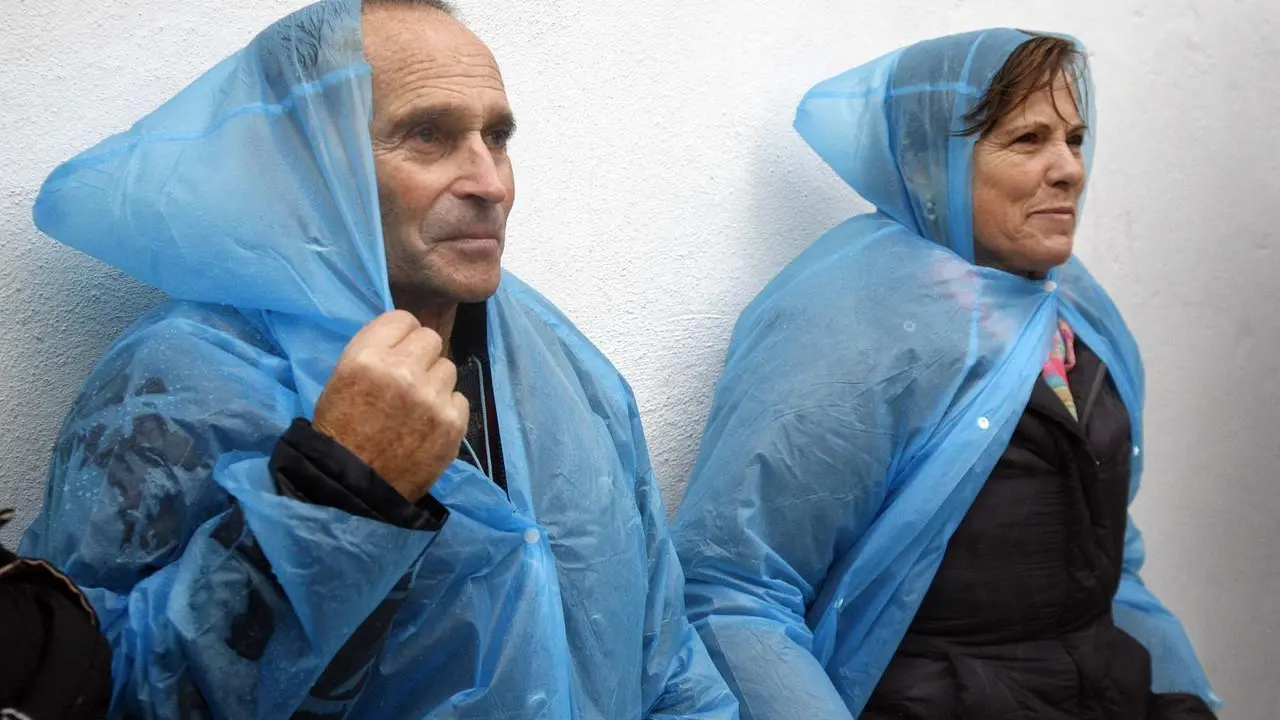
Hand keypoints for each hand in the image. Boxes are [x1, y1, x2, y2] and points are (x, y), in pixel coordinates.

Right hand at [313, 311, 467, 502]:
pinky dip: (447, 410)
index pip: (402, 319)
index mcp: (367, 357)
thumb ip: (376, 352)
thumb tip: (408, 337)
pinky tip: (428, 425)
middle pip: (431, 339)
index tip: (397, 352)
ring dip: (435, 383)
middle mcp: (402, 372)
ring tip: (416, 407)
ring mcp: (431, 398)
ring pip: (448, 368)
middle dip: (421, 356)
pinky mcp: (452, 423)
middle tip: (409, 379)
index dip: (400, 336)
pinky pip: (460, 398)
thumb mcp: (343, 378)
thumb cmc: (341, 431)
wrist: (352, 488)